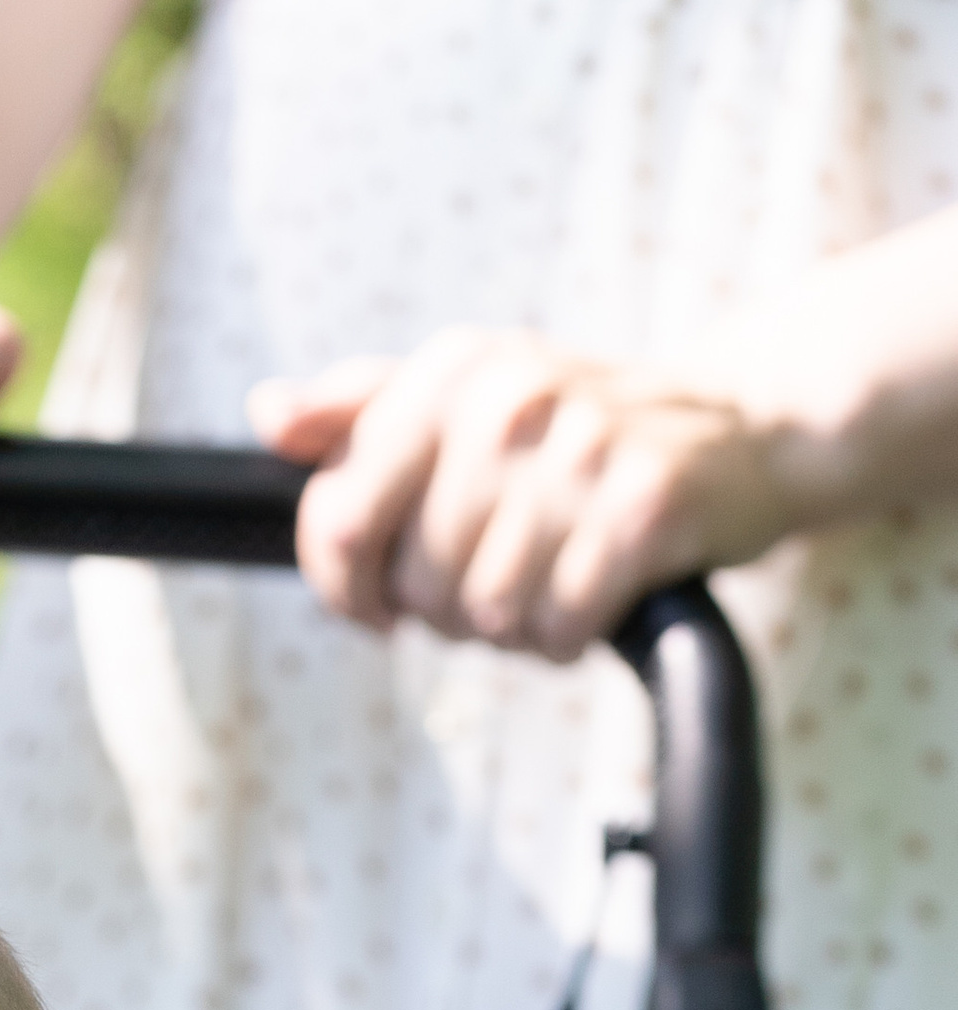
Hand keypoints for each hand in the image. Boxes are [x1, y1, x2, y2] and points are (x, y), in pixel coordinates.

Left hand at [252, 328, 794, 658]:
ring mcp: (581, 449)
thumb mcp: (470, 398)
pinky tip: (593, 600)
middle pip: (416, 584)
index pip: (340, 518)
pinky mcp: (645, 504)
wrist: (741, 429)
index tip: (377, 603)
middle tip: (499, 580)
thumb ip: (363, 410)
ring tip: (552, 583)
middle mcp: (508, 400)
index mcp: (450, 374)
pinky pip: (560, 623)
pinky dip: (570, 635)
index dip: (346, 587)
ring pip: (486, 613)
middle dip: (448, 611)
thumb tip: (269, 413)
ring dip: (515, 628)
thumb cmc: (578, 435)